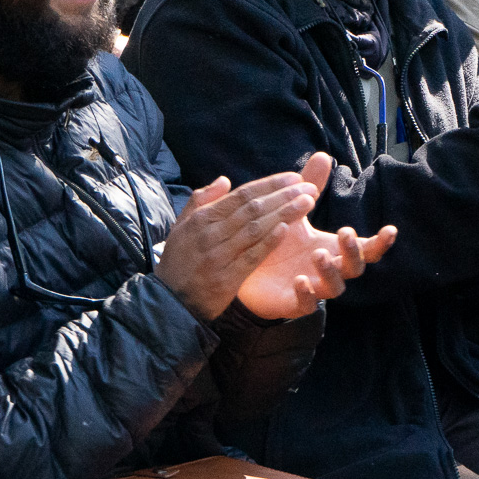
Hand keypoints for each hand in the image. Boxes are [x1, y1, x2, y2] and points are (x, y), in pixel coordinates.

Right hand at [157, 170, 319, 319]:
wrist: (169, 301)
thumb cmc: (178, 261)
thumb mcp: (181, 226)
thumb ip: (201, 200)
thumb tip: (224, 180)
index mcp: (201, 218)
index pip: (242, 195)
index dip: (270, 185)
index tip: (294, 177)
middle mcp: (210, 234)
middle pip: (253, 209)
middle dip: (283, 196)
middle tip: (309, 188)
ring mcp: (218, 256)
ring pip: (256, 229)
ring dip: (284, 214)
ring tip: (307, 204)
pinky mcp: (226, 279)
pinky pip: (251, 257)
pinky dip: (269, 242)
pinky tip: (287, 230)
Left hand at [236, 153, 397, 318]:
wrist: (247, 269)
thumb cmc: (278, 240)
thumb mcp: (294, 211)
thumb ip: (311, 187)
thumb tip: (324, 156)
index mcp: (333, 248)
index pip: (365, 248)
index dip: (380, 242)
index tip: (390, 230)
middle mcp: (329, 270)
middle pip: (355, 267)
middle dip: (354, 251)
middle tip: (344, 232)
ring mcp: (314, 288)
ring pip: (334, 288)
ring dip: (330, 271)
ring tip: (317, 255)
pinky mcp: (293, 303)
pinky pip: (306, 305)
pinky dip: (307, 294)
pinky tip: (300, 280)